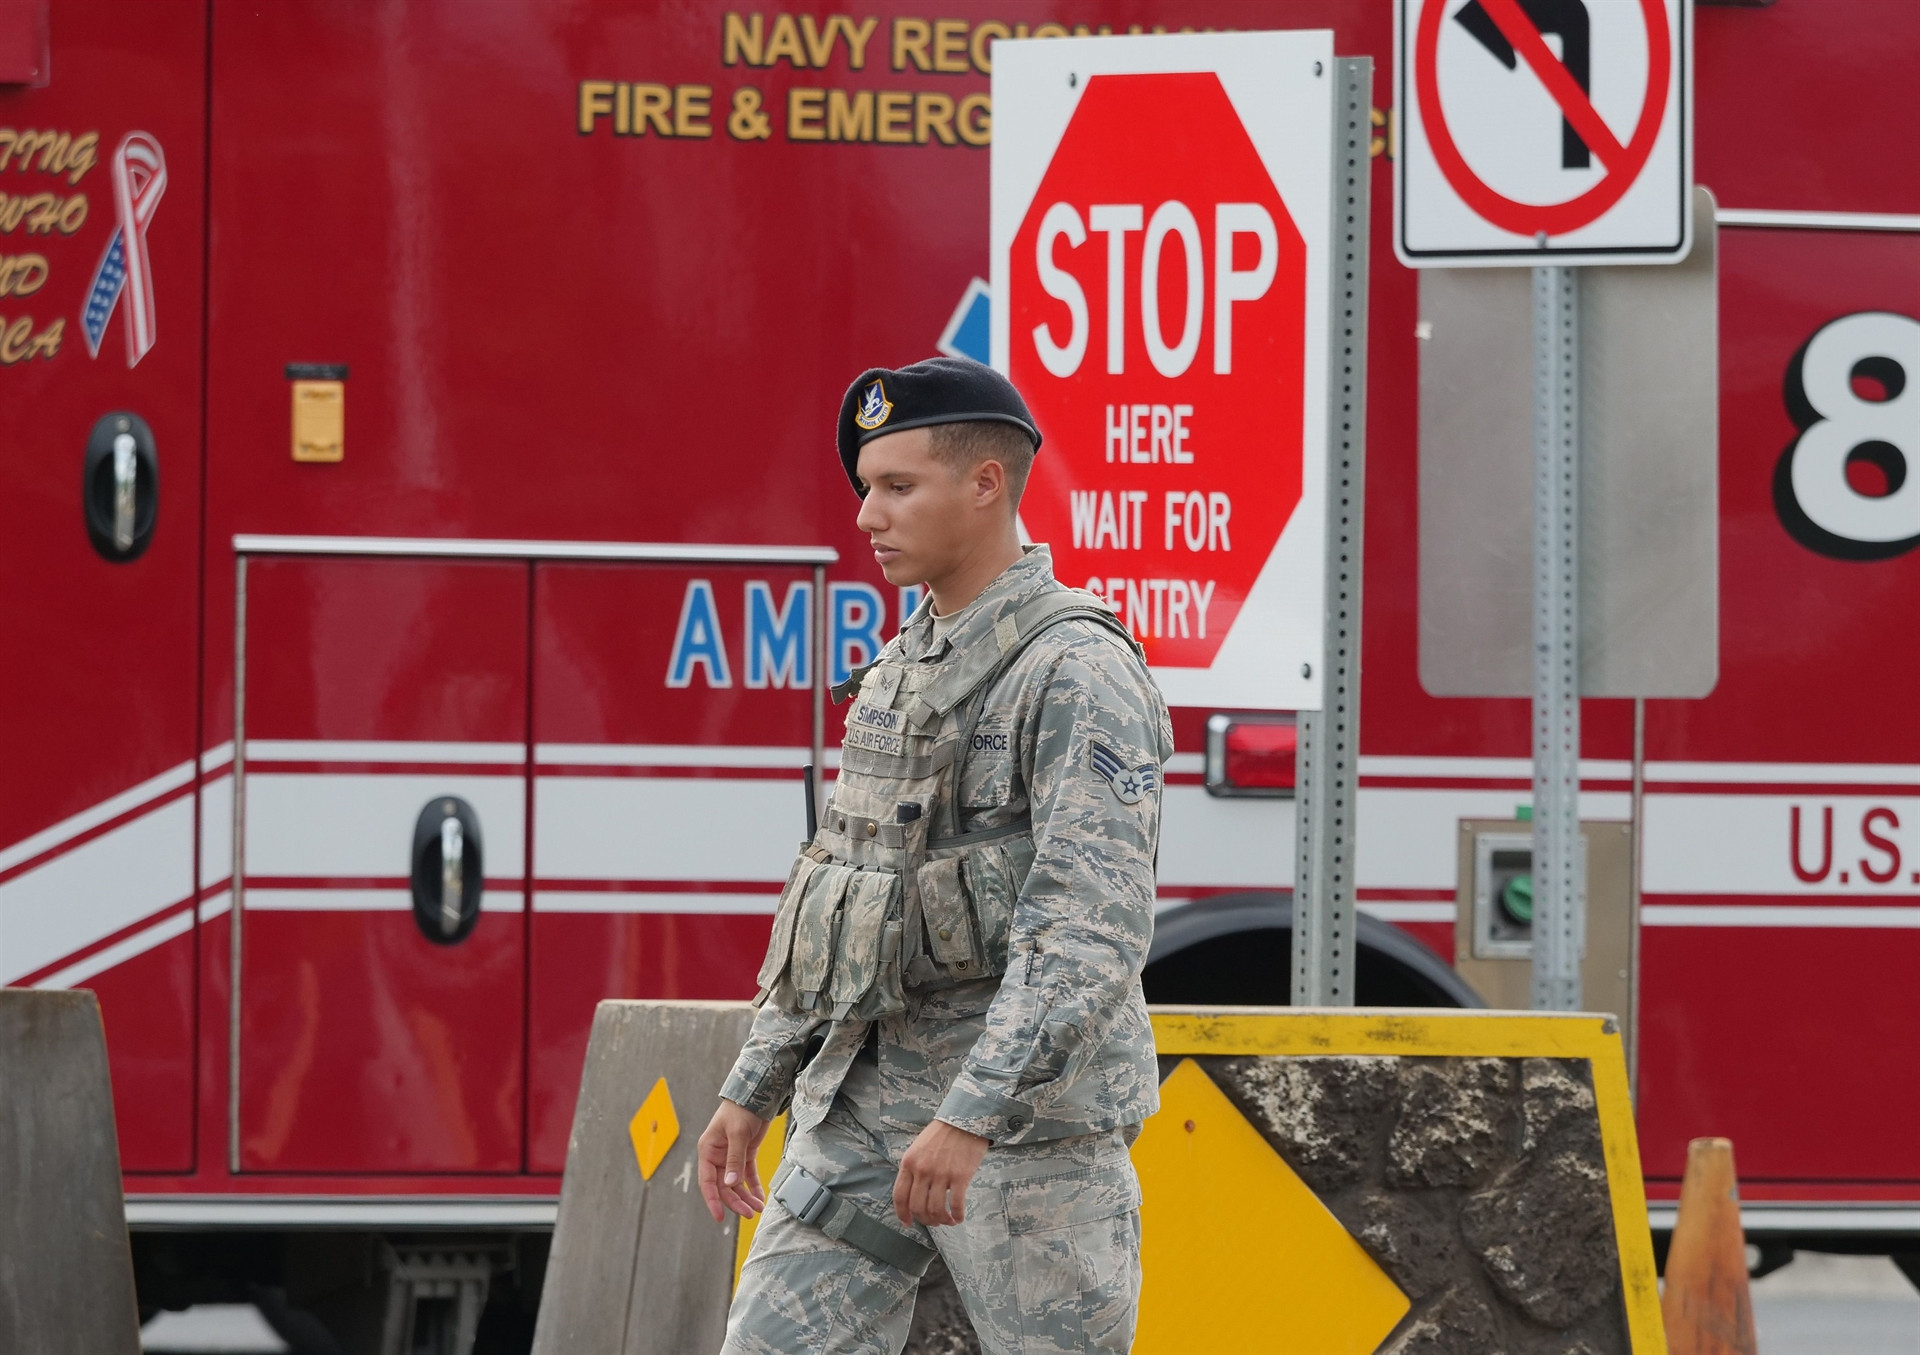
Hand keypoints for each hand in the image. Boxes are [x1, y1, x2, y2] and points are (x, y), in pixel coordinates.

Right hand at [697, 1099, 770, 1223]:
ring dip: (746, 1197)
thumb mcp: (737, 1134)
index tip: (719, 1217)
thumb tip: (730, 1184)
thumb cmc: (740, 1110)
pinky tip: (760, 1197)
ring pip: (736, 1183)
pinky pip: (748, 1175)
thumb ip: (734, 1159)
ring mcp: (731, 1156)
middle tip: (749, 1213)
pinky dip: (754, 1187)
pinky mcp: (746, 1154)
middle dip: (736, 1201)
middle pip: (724, 1186)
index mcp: (708, 1151)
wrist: (756, 1095)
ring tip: (757, 1208)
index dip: (713, 1201)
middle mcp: (717, 1157)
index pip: (707, 1182)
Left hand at [893, 1119, 989, 1227]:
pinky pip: (956, 1205)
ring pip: (936, 1210)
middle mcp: (922, 1170)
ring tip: (947, 1221)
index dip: (902, 1214)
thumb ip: (913, 1169)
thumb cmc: (941, 1134)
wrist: (964, 1119)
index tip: (908, 1222)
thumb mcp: (918, 1148)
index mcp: (909, 1163)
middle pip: (918, 1207)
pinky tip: (959, 1217)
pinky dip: (957, 1216)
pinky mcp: (960, 1176)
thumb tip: (912, 1193)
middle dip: (925, 1220)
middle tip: (933, 1221)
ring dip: (941, 1220)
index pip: (900, 1196)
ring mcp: (941, 1174)